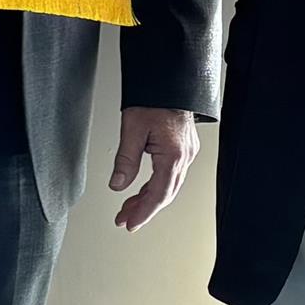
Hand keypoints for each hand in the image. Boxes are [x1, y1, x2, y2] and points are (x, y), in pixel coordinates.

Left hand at [110, 106, 199, 231]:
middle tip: (125, 219)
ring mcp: (187, 152)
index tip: (130, 224)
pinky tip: (143, 190)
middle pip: (165, 194)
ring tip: (129, 207)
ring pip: (169, 185)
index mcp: (173, 155)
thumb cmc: (154, 98)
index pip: (158, 194)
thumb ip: (125, 160)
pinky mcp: (184, 147)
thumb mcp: (132, 128)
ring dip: (149, 198)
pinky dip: (155, 185)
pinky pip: (171, 174)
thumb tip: (118, 184)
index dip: (143, 213)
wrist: (169, 80)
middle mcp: (185, 156)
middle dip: (144, 209)